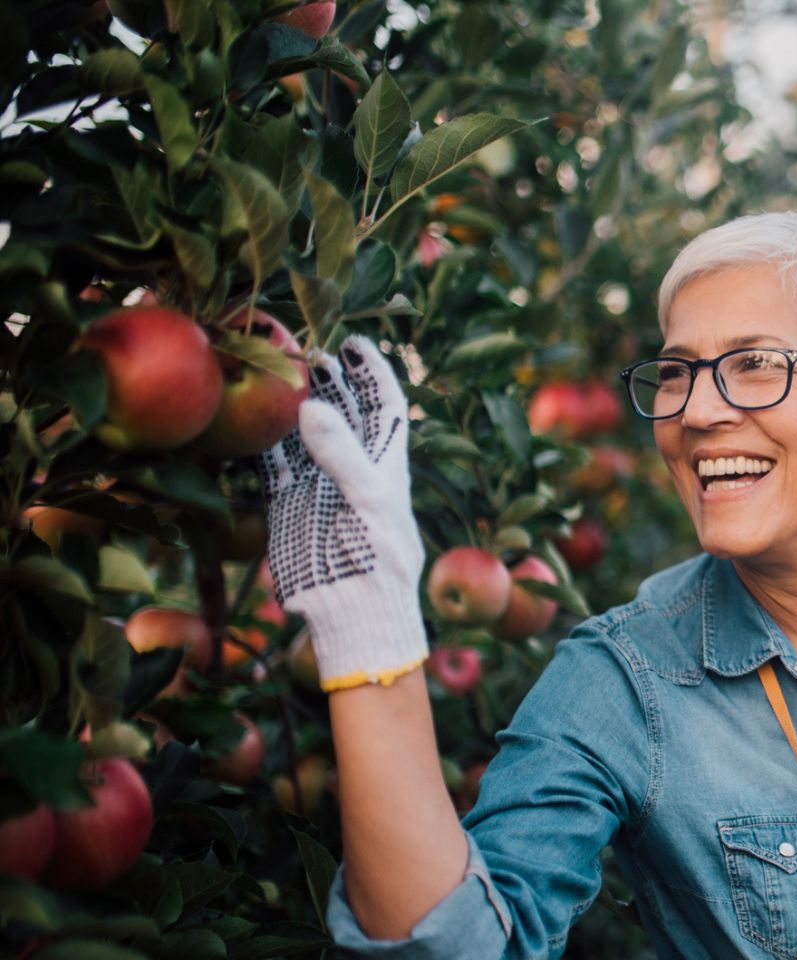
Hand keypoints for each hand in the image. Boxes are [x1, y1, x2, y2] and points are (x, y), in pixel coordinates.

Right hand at [257, 336, 426, 691]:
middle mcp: (352, 467)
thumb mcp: (370, 502)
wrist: (355, 613)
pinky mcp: (289, 503)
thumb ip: (342, 454)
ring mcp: (319, 483)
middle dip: (323, 379)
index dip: (373, 372)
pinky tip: (241, 417)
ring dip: (287, 404)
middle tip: (297, 343)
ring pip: (301, 432)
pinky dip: (257, 441)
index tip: (354, 341)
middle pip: (339, 410)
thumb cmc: (380, 559)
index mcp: (386, 464)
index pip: (384, 407)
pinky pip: (271, 464)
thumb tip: (312, 406)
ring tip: (266, 367)